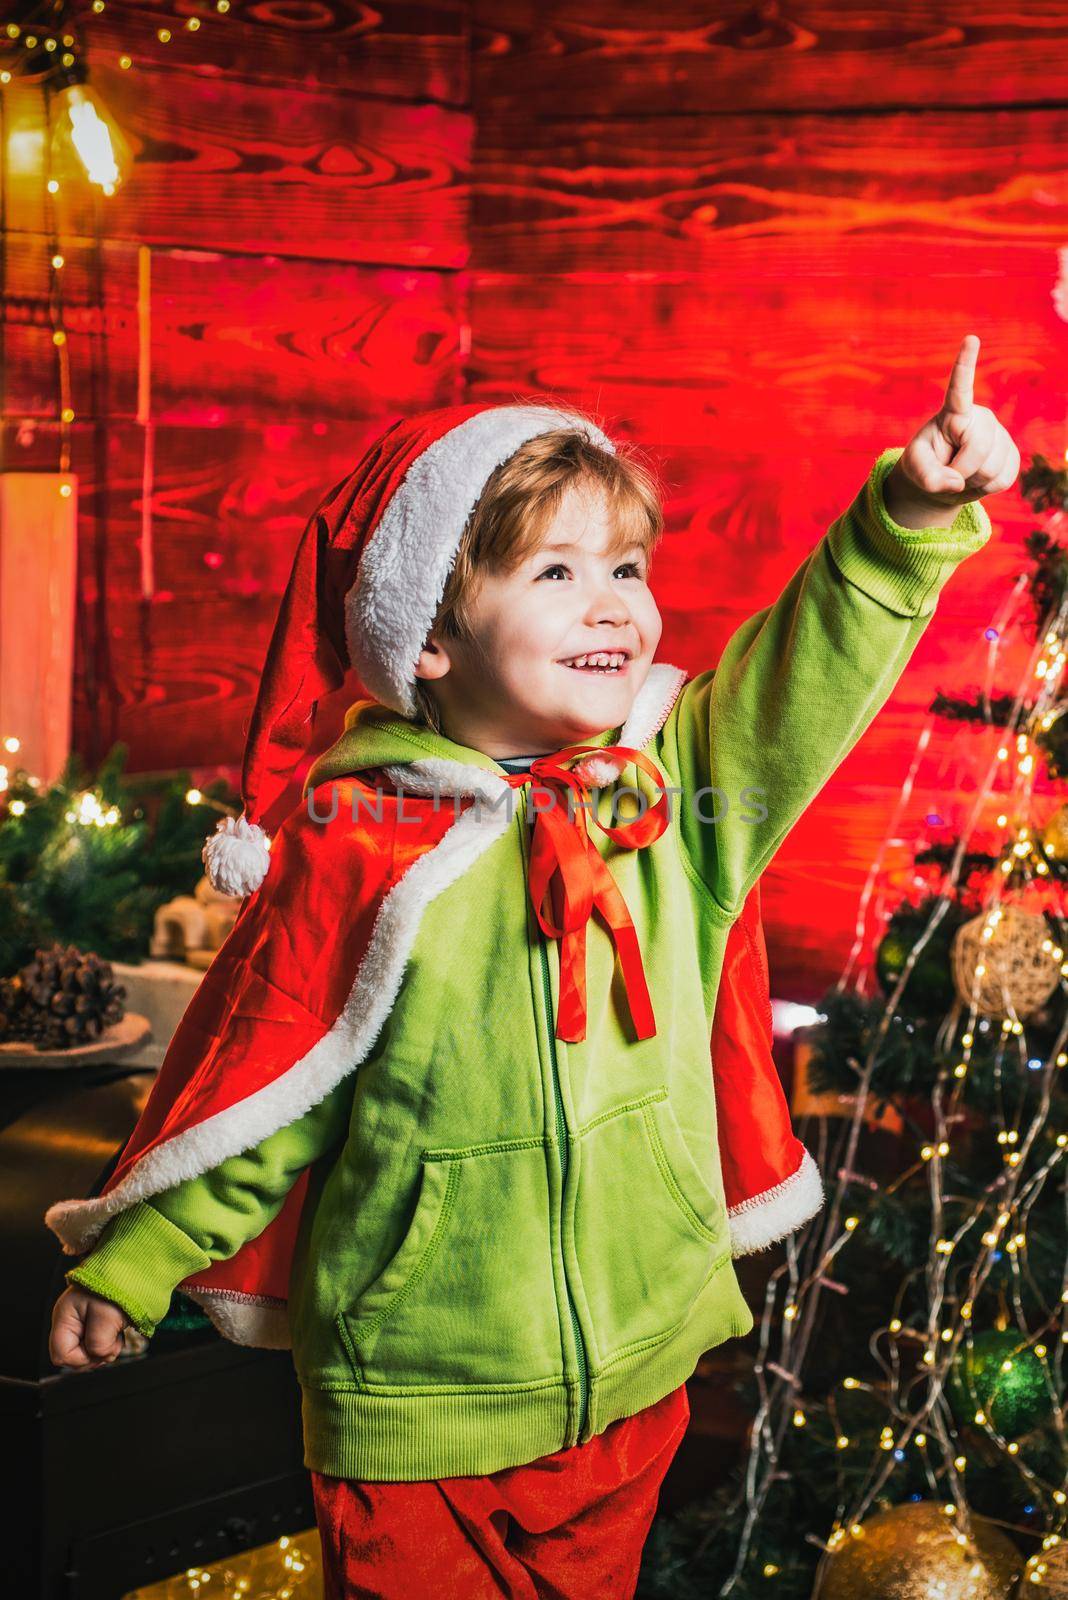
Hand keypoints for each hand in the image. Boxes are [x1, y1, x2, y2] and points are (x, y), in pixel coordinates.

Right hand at [49, 1283, 130, 1369]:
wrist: (135, 1265)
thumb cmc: (118, 1284)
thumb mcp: (107, 1316)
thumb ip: (98, 1343)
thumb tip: (100, 1356)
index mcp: (65, 1317)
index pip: (61, 1355)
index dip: (82, 1359)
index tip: (101, 1348)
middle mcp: (70, 1320)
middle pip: (74, 1357)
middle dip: (95, 1355)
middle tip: (112, 1341)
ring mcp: (82, 1321)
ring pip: (88, 1352)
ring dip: (105, 1349)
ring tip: (117, 1332)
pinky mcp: (95, 1322)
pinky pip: (98, 1343)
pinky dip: (110, 1342)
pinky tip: (118, 1331)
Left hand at [883, 334, 1019, 527]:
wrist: (945, 482)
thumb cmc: (926, 467)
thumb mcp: (915, 470)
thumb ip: (927, 477)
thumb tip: (956, 482)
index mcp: (953, 413)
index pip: (960, 388)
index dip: (965, 364)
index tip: (971, 338)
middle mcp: (981, 418)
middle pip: (978, 450)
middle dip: (960, 470)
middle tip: (948, 471)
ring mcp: (999, 435)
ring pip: (991, 469)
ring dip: (972, 481)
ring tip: (962, 473)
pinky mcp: (1011, 455)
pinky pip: (1002, 480)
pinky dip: (985, 488)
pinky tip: (977, 478)